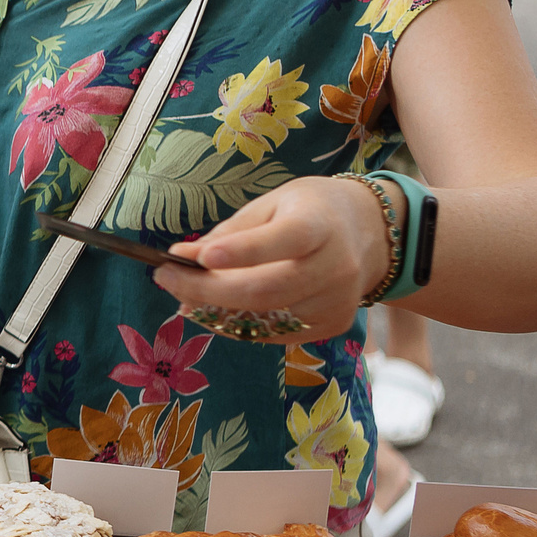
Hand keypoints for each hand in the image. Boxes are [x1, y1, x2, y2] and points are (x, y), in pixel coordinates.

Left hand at [152, 175, 392, 344]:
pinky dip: (238, 323)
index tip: (197, 256)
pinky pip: (274, 332)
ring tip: (182, 293)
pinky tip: (214, 308)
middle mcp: (335, 268)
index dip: (242, 251)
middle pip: (266, 291)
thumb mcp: (273, 204)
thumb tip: (183, 258)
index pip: (284, 240)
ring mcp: (335, 303)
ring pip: (264, 319)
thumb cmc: (310, 211)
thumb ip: (231, 233)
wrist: (370, 235)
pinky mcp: (332, 325)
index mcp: (321, 225)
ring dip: (214, 310)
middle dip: (208, 290)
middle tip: (166, 278)